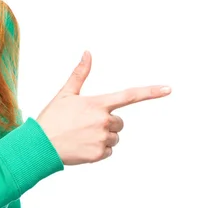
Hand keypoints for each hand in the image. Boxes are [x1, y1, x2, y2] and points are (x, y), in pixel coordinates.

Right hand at [36, 51, 170, 165]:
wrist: (39, 145)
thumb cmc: (51, 118)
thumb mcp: (65, 94)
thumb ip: (80, 74)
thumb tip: (87, 53)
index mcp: (97, 103)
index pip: (129, 95)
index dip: (150, 91)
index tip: (168, 89)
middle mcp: (103, 120)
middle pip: (119, 122)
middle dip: (107, 123)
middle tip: (85, 124)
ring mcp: (101, 138)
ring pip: (114, 137)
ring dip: (102, 137)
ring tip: (81, 136)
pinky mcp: (98, 154)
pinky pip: (108, 151)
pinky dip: (97, 150)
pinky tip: (82, 146)